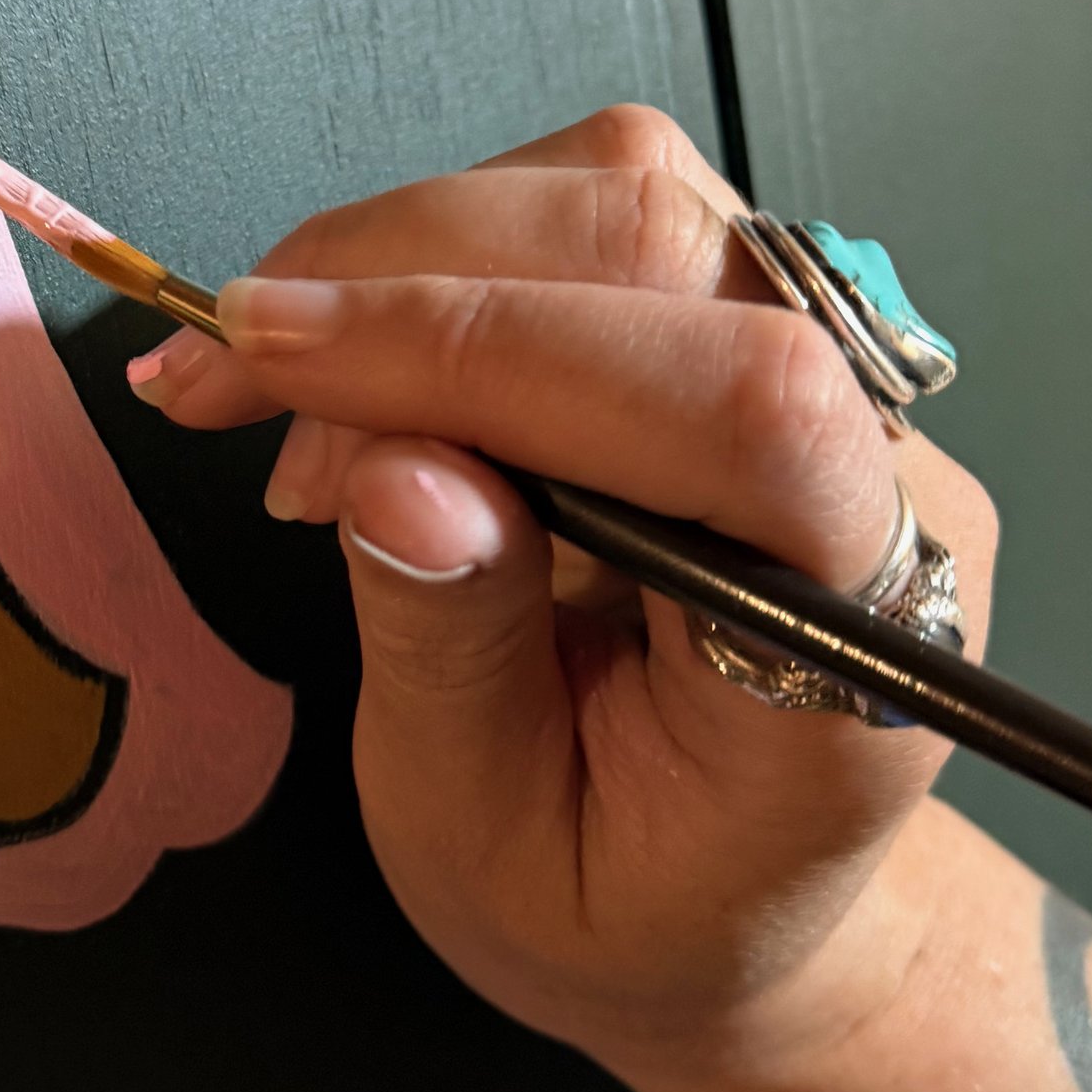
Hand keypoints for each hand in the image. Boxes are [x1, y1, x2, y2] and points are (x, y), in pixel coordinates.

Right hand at [132, 107, 997, 1091]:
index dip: (495, 347)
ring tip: (280, 411)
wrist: (741, 900)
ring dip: (403, 260)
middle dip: (397, 283)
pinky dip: (439, 260)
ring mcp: (835, 373)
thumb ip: (456, 661)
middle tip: (209, 384)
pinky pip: (598, 215)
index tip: (277, 360)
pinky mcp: (757, 321)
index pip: (737, 406)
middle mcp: (881, 467)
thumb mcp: (495, 849)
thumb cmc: (628, 900)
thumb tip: (393, 468)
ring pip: (622, 191)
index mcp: (862, 641)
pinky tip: (358, 383)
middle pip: (664, 247)